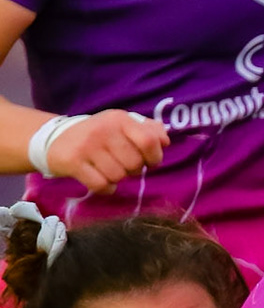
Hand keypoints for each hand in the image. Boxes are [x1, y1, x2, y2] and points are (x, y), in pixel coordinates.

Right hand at [46, 110, 168, 195]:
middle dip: (134, 170)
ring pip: (119, 176)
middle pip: (136, 163)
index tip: (149, 161)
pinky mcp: (73, 162)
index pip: (150, 141)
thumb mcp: (122, 125)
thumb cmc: (99, 135)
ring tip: (108, 170)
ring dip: (117, 179)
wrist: (55, 138)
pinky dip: (105, 188)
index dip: (155, 157)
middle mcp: (104, 129)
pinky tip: (99, 179)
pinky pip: (101, 185)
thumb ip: (149, 130)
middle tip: (123, 165)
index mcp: (120, 119)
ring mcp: (87, 145)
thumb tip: (165, 141)